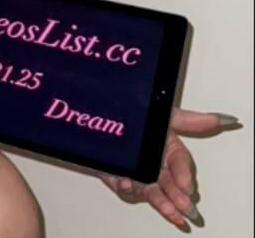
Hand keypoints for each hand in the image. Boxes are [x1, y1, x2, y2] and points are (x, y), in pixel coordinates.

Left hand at [98, 107, 241, 228]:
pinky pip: (124, 187)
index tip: (187, 184)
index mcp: (167, 149)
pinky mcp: (122, 180)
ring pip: (152, 192)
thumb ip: (190, 120)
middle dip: (177, 196)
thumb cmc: (135, 117)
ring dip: (160, 202)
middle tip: (184, 206)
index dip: (184, 174)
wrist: (100, 118)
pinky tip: (126, 184)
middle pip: (169, 183)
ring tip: (168, 209)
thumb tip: (224, 119)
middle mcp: (156, 165)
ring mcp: (140, 175)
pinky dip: (126, 188)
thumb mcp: (164, 115)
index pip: (179, 163)